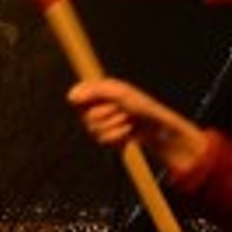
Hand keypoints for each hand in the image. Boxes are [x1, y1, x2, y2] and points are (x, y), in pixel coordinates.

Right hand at [67, 78, 208, 174]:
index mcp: (99, 92)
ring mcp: (103, 123)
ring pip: (94, 129)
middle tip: (123, 111)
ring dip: (115, 126)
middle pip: (86, 115)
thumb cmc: (142, 106)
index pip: (77, 95)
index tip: (96, 100)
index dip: (84, 98)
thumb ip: (93, 91)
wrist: (160, 128)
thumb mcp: (119, 93)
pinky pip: (103, 140)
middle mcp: (98, 107)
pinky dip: (118, 137)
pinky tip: (128, 133)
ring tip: (128, 122)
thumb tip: (71, 98)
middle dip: (108, 114)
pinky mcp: (109, 138)